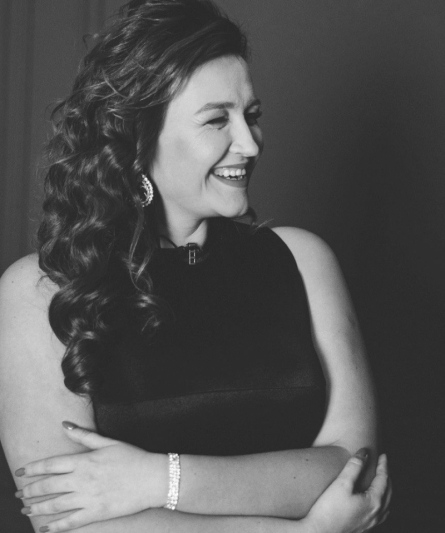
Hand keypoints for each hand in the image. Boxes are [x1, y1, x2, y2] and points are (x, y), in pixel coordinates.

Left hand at [15, 422, 168, 531]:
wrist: (152, 478)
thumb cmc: (132, 458)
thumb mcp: (108, 442)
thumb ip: (84, 435)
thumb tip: (64, 425)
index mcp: (85, 461)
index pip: (51, 464)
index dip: (33, 469)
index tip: (21, 471)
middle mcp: (82, 480)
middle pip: (48, 486)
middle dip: (30, 490)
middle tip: (19, 494)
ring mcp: (88, 498)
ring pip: (55, 505)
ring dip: (37, 508)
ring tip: (26, 510)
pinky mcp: (96, 513)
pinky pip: (70, 522)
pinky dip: (55, 527)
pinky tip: (44, 528)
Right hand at [302, 450, 390, 532]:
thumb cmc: (329, 509)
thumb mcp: (341, 483)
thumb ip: (354, 466)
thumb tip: (364, 453)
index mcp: (374, 502)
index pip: (383, 480)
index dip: (383, 466)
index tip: (382, 455)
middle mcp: (376, 514)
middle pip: (388, 492)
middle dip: (386, 477)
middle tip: (382, 465)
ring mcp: (370, 524)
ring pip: (386, 505)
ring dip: (386, 491)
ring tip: (381, 482)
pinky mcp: (363, 528)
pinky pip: (380, 515)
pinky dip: (382, 504)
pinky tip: (373, 503)